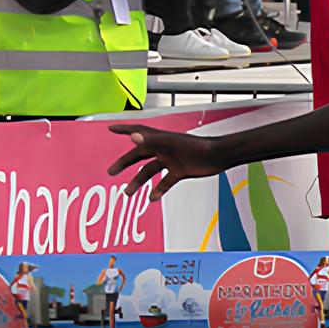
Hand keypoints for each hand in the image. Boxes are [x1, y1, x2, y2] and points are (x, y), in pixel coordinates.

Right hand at [107, 124, 226, 198]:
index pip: (137, 131)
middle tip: (111, 172)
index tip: (111, 129)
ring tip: (128, 193)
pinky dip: (159, 190)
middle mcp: (163, 149)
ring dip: (138, 181)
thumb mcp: (171, 144)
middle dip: (124, 162)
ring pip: (150, 171)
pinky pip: (166, 182)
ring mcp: (171, 160)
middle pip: (139, 155)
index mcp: (159, 139)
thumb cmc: (197, 147)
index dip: (123, 129)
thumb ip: (152, 140)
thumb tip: (132, 138)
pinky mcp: (180, 171)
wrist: (218, 156)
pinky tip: (152, 198)